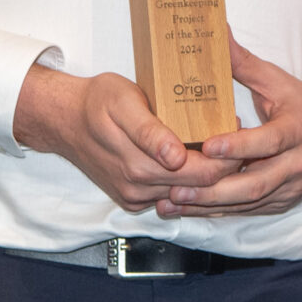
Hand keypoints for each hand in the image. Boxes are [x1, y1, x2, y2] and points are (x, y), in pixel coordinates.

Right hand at [11, 64, 241, 211]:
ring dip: (206, 174)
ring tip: (216, 143)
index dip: (226, 153)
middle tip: (234, 134)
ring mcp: (134, 196)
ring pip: (186, 194)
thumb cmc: (97, 102)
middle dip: (223, 164)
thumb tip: (175, 158)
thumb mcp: (124, 102)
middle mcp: (137, 186)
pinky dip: (185, 182)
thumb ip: (149, 131)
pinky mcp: (131, 200)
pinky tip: (192, 158)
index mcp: (140, 164)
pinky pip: (168, 197)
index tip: (235, 125)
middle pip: (199, 186)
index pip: (203, 172)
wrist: (66, 121)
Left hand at [152, 41, 301, 216]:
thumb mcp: (277, 81)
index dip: (240, 146)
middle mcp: (296, 164)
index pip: (269, 141)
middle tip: (177, 186)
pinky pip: (247, 211)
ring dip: (209, 205)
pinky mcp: (280, 203)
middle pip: (256, 183)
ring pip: (248, 202)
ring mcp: (289, 187)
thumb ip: (243, 62)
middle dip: (215, 189)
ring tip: (172, 201)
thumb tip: (218, 31)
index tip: (208, 146)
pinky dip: (217, 212)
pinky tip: (188, 209)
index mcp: (297, 130)